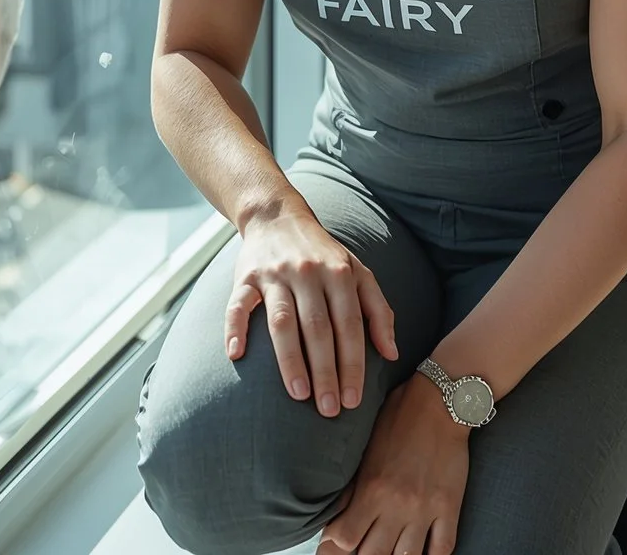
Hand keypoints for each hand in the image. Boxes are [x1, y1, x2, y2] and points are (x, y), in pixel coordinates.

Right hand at [227, 204, 398, 416]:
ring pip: (282, 322)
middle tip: (328, 409)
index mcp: (339, 273)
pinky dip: (235, 328)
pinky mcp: (245, 277)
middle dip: (326, 371)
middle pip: (318, 329)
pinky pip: (237, 305)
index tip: (353, 400)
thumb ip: (379, 311)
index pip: (349, 326)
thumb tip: (391, 354)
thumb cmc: (325, 254)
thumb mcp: (359, 273)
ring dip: (290, 360)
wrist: (278, 216)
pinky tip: (236, 355)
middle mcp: (308, 273)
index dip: (353, 364)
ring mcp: (275, 274)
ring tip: (298, 395)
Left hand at [321, 377, 469, 553]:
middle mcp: (397, 504)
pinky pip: (442, 549)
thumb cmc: (398, 420)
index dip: (337, 546)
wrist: (440, 402)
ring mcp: (425, 509)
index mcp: (371, 488)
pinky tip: (424, 550)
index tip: (338, 542)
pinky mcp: (449, 507)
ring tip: (393, 549)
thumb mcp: (366, 452)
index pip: (344, 540)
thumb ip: (353, 490)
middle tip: (367, 546)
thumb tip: (335, 519)